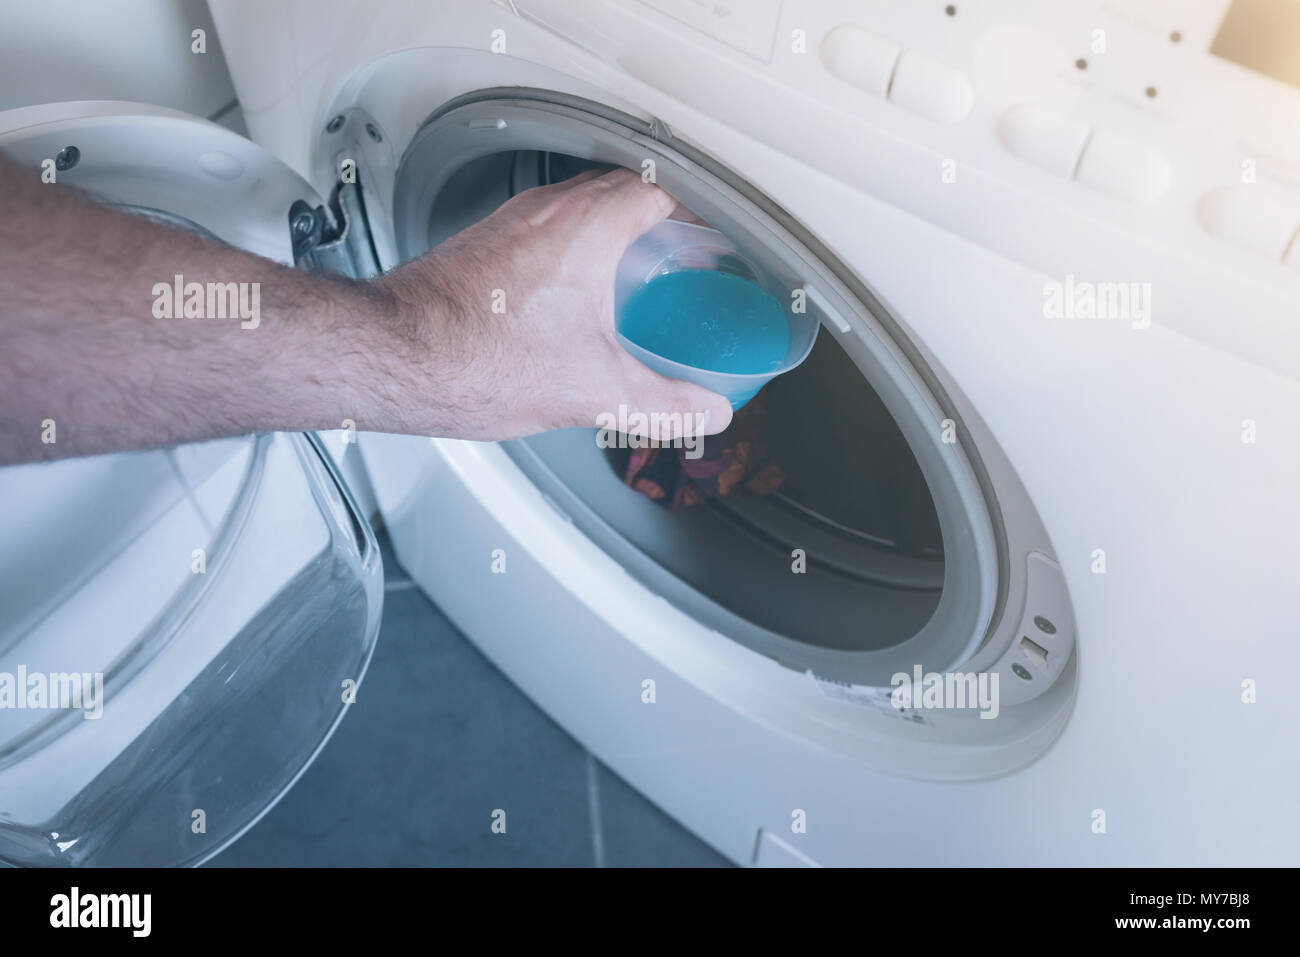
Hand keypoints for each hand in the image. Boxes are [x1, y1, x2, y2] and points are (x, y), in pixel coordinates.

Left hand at [375, 168, 734, 441]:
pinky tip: (572, 296)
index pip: (661, 190)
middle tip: (684, 254)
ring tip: (635, 274)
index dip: (697, 211)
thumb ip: (664, 405)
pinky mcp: (481, 245)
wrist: (393, 358)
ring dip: (613, 231)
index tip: (716, 234)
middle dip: (661, 221)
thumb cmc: (475, 358)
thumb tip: (707, 413)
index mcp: (587, 227)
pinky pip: (544, 230)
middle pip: (622, 191)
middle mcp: (547, 211)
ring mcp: (510, 224)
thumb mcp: (595, 391)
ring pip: (578, 207)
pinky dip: (572, 249)